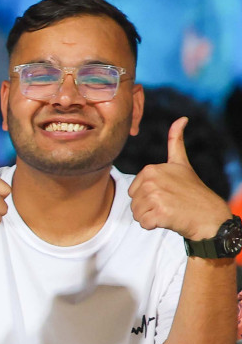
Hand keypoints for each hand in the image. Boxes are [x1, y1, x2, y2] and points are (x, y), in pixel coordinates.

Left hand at [129, 118, 232, 240]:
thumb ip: (175, 142)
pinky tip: (169, 220)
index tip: (168, 193)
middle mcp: (151, 180)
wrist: (210, 216)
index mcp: (151, 169)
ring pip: (137, 213)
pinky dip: (154, 226)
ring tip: (169, 211)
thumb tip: (181, 118)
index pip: (134, 190)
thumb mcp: (181, 164)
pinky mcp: (160, 213)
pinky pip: (143, 223)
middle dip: (148, 207)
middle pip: (134, 202)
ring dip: (150, 217)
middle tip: (169, 204)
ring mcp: (155, 196)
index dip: (149, 196)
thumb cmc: (193, 192)